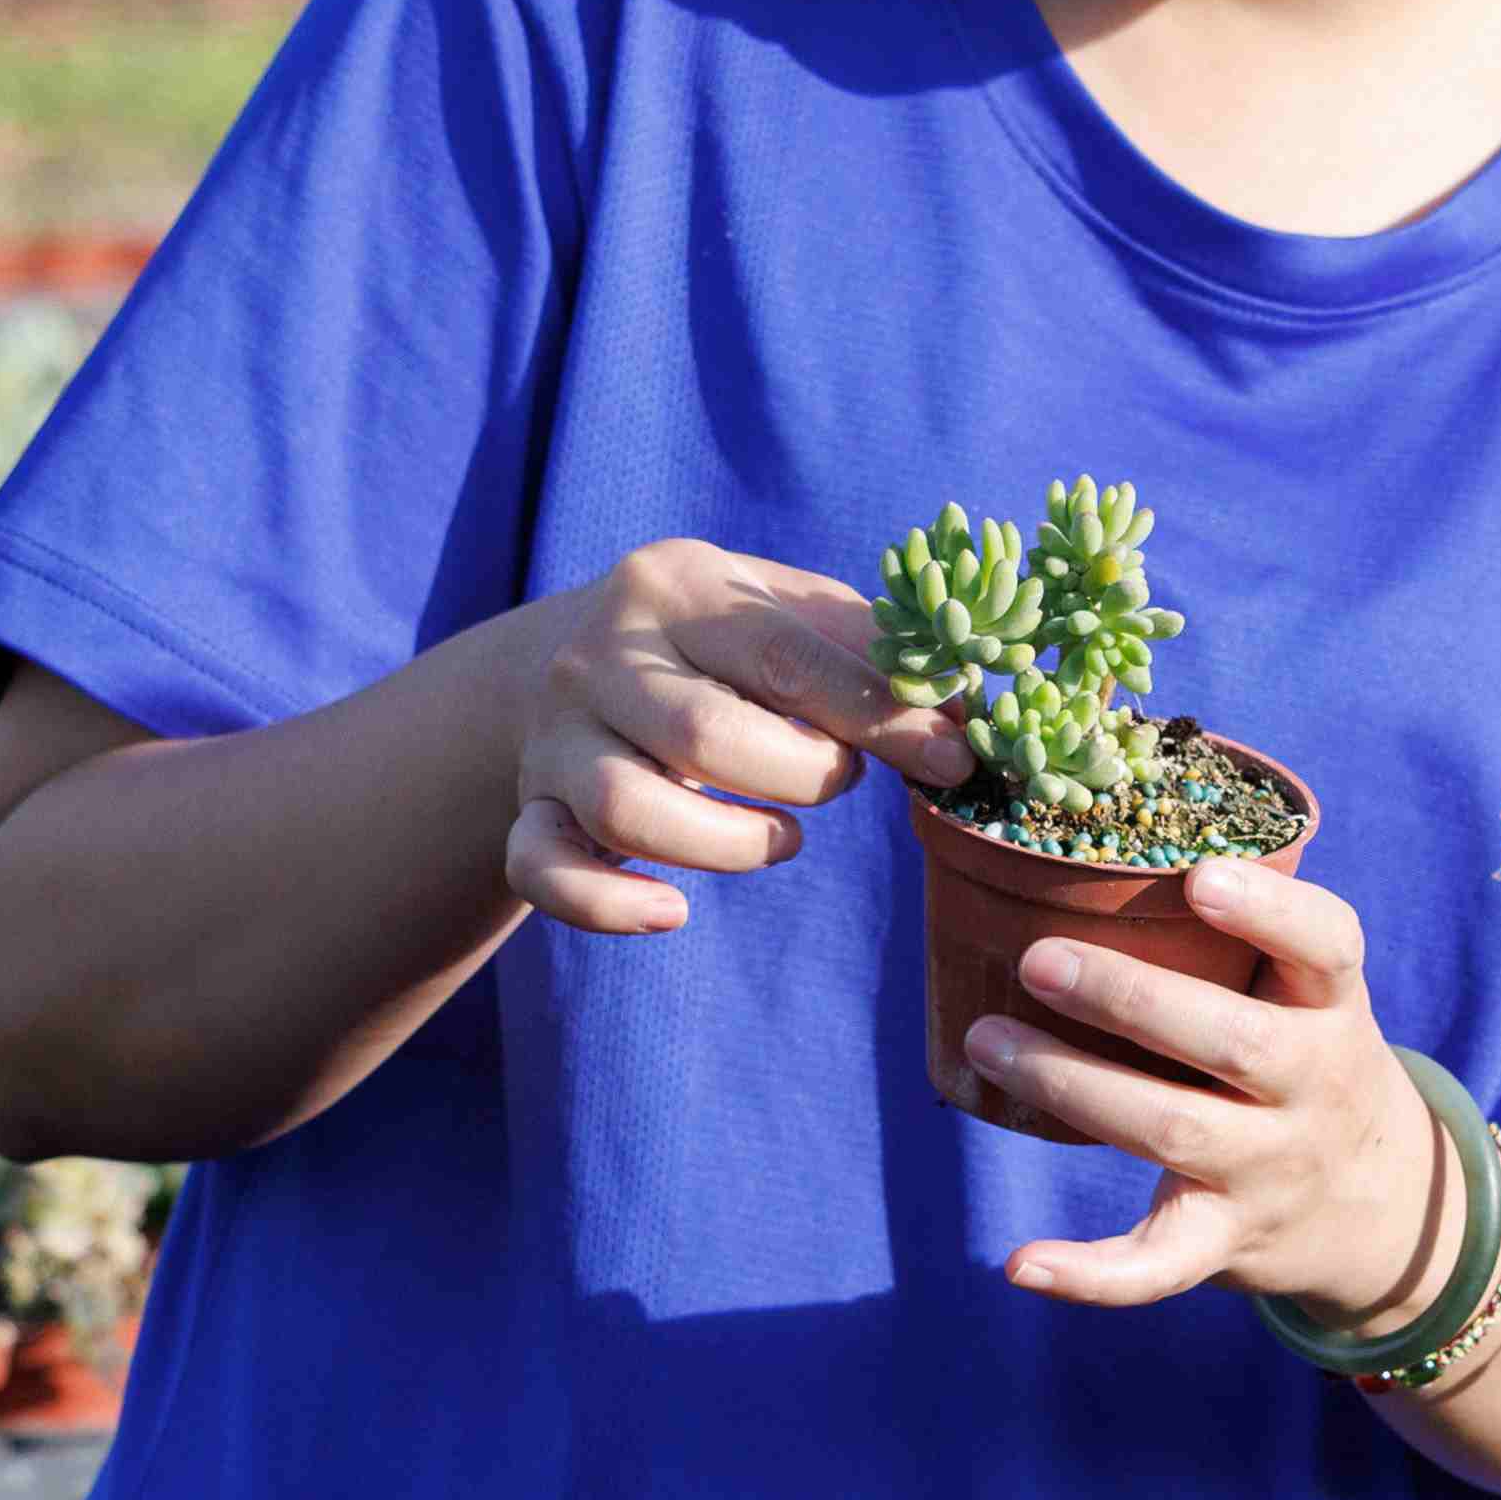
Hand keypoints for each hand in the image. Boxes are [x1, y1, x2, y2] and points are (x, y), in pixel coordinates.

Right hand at [497, 539, 973, 940]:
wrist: (565, 662)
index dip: (882, 717)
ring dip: (729, 845)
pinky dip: (609, 908)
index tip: (954, 759)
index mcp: (675, 585)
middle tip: (840, 781)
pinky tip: (674, 914)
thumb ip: (870, 652)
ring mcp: (556, 738)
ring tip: (782, 839)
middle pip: (706, 738)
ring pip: (628, 810)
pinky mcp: (530, 808)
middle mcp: (599, 656)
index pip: (787, 657)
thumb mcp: (785, 613)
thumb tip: (969, 714)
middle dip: (803, 778)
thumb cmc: (717, 645)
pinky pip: (543, 871)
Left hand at [970, 861, 1459, 1324]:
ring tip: (987, 1040)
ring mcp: (1269, 1169)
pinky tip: (1020, 1263)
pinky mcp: (1224, 1240)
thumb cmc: (1305, 1064)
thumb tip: (1087, 857)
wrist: (1378, 1208)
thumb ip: (1239, 944)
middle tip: (1037, 960)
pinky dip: (1088, 1274)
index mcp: (1332, 1009)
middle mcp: (1312, 1087)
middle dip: (1128, 998)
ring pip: (1170, 1128)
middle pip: (1227, 1040)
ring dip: (1070, 1083)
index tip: (1201, 877)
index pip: (1327, 947)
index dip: (1270, 911)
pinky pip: (1156, 1265)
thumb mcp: (1310, 1000)